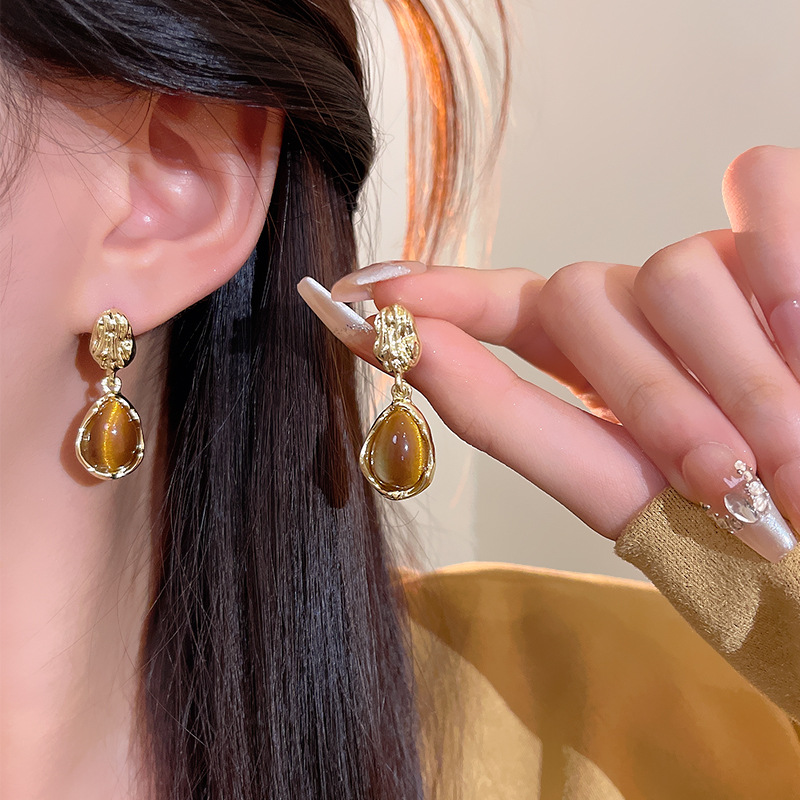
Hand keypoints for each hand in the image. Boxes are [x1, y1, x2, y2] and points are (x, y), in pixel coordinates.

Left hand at [299, 146, 799, 562]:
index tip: (359, 294)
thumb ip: (510, 418)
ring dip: (730, 376)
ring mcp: (715, 272)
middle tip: (722, 482)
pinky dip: (781, 253)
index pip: (502, 309)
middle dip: (646, 395)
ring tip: (787, 451)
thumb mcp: (628, 494)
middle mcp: (645, 316)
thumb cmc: (757, 539)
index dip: (436, 294)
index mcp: (595, 373)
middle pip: (579, 294)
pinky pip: (760, 185)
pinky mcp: (783, 236)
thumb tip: (408, 341)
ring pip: (670, 266)